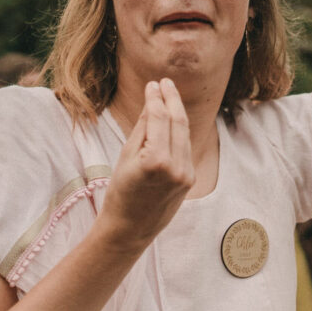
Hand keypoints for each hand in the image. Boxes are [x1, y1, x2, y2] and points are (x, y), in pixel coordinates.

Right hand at [97, 79, 194, 250]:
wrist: (130, 228)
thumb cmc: (120, 192)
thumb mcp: (126, 156)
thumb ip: (144, 128)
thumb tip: (153, 101)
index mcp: (156, 161)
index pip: (160, 119)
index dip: (157, 98)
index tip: (153, 84)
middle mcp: (176, 167)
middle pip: (179, 122)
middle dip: (173, 99)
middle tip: (166, 82)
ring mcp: (186, 174)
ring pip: (185, 134)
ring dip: (178, 112)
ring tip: (170, 95)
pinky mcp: (190, 179)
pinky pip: (186, 148)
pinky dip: (180, 132)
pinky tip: (173, 119)